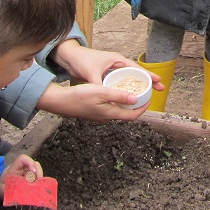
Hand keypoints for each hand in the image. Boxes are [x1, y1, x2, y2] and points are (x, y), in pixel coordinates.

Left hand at [0, 154, 41, 199]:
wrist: (0, 187)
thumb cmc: (1, 187)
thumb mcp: (4, 189)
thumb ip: (11, 190)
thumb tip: (20, 194)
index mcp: (14, 168)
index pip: (23, 159)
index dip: (30, 163)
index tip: (33, 172)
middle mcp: (22, 168)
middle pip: (34, 164)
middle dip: (38, 171)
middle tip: (39, 181)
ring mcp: (27, 172)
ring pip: (37, 170)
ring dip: (40, 177)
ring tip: (39, 186)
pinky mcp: (30, 177)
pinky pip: (37, 177)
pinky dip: (39, 181)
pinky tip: (38, 187)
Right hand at [35, 82, 158, 121]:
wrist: (60, 102)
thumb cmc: (80, 96)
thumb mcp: (101, 92)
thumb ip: (118, 96)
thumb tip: (135, 99)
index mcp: (110, 114)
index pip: (132, 115)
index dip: (142, 109)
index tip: (149, 100)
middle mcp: (106, 117)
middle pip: (126, 114)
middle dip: (136, 105)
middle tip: (143, 94)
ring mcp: (99, 115)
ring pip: (117, 111)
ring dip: (126, 103)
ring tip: (132, 92)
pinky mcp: (94, 112)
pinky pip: (109, 108)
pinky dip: (116, 102)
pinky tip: (115, 92)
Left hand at [51, 42, 161, 87]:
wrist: (69, 58)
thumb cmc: (81, 60)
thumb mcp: (91, 73)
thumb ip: (100, 84)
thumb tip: (107, 95)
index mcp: (117, 60)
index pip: (136, 68)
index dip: (148, 74)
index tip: (159, 80)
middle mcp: (117, 64)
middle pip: (136, 74)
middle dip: (148, 81)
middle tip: (160, 89)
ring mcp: (112, 70)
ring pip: (129, 79)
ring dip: (138, 86)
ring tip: (149, 94)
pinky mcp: (107, 76)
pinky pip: (121, 83)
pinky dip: (127, 88)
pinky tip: (130, 96)